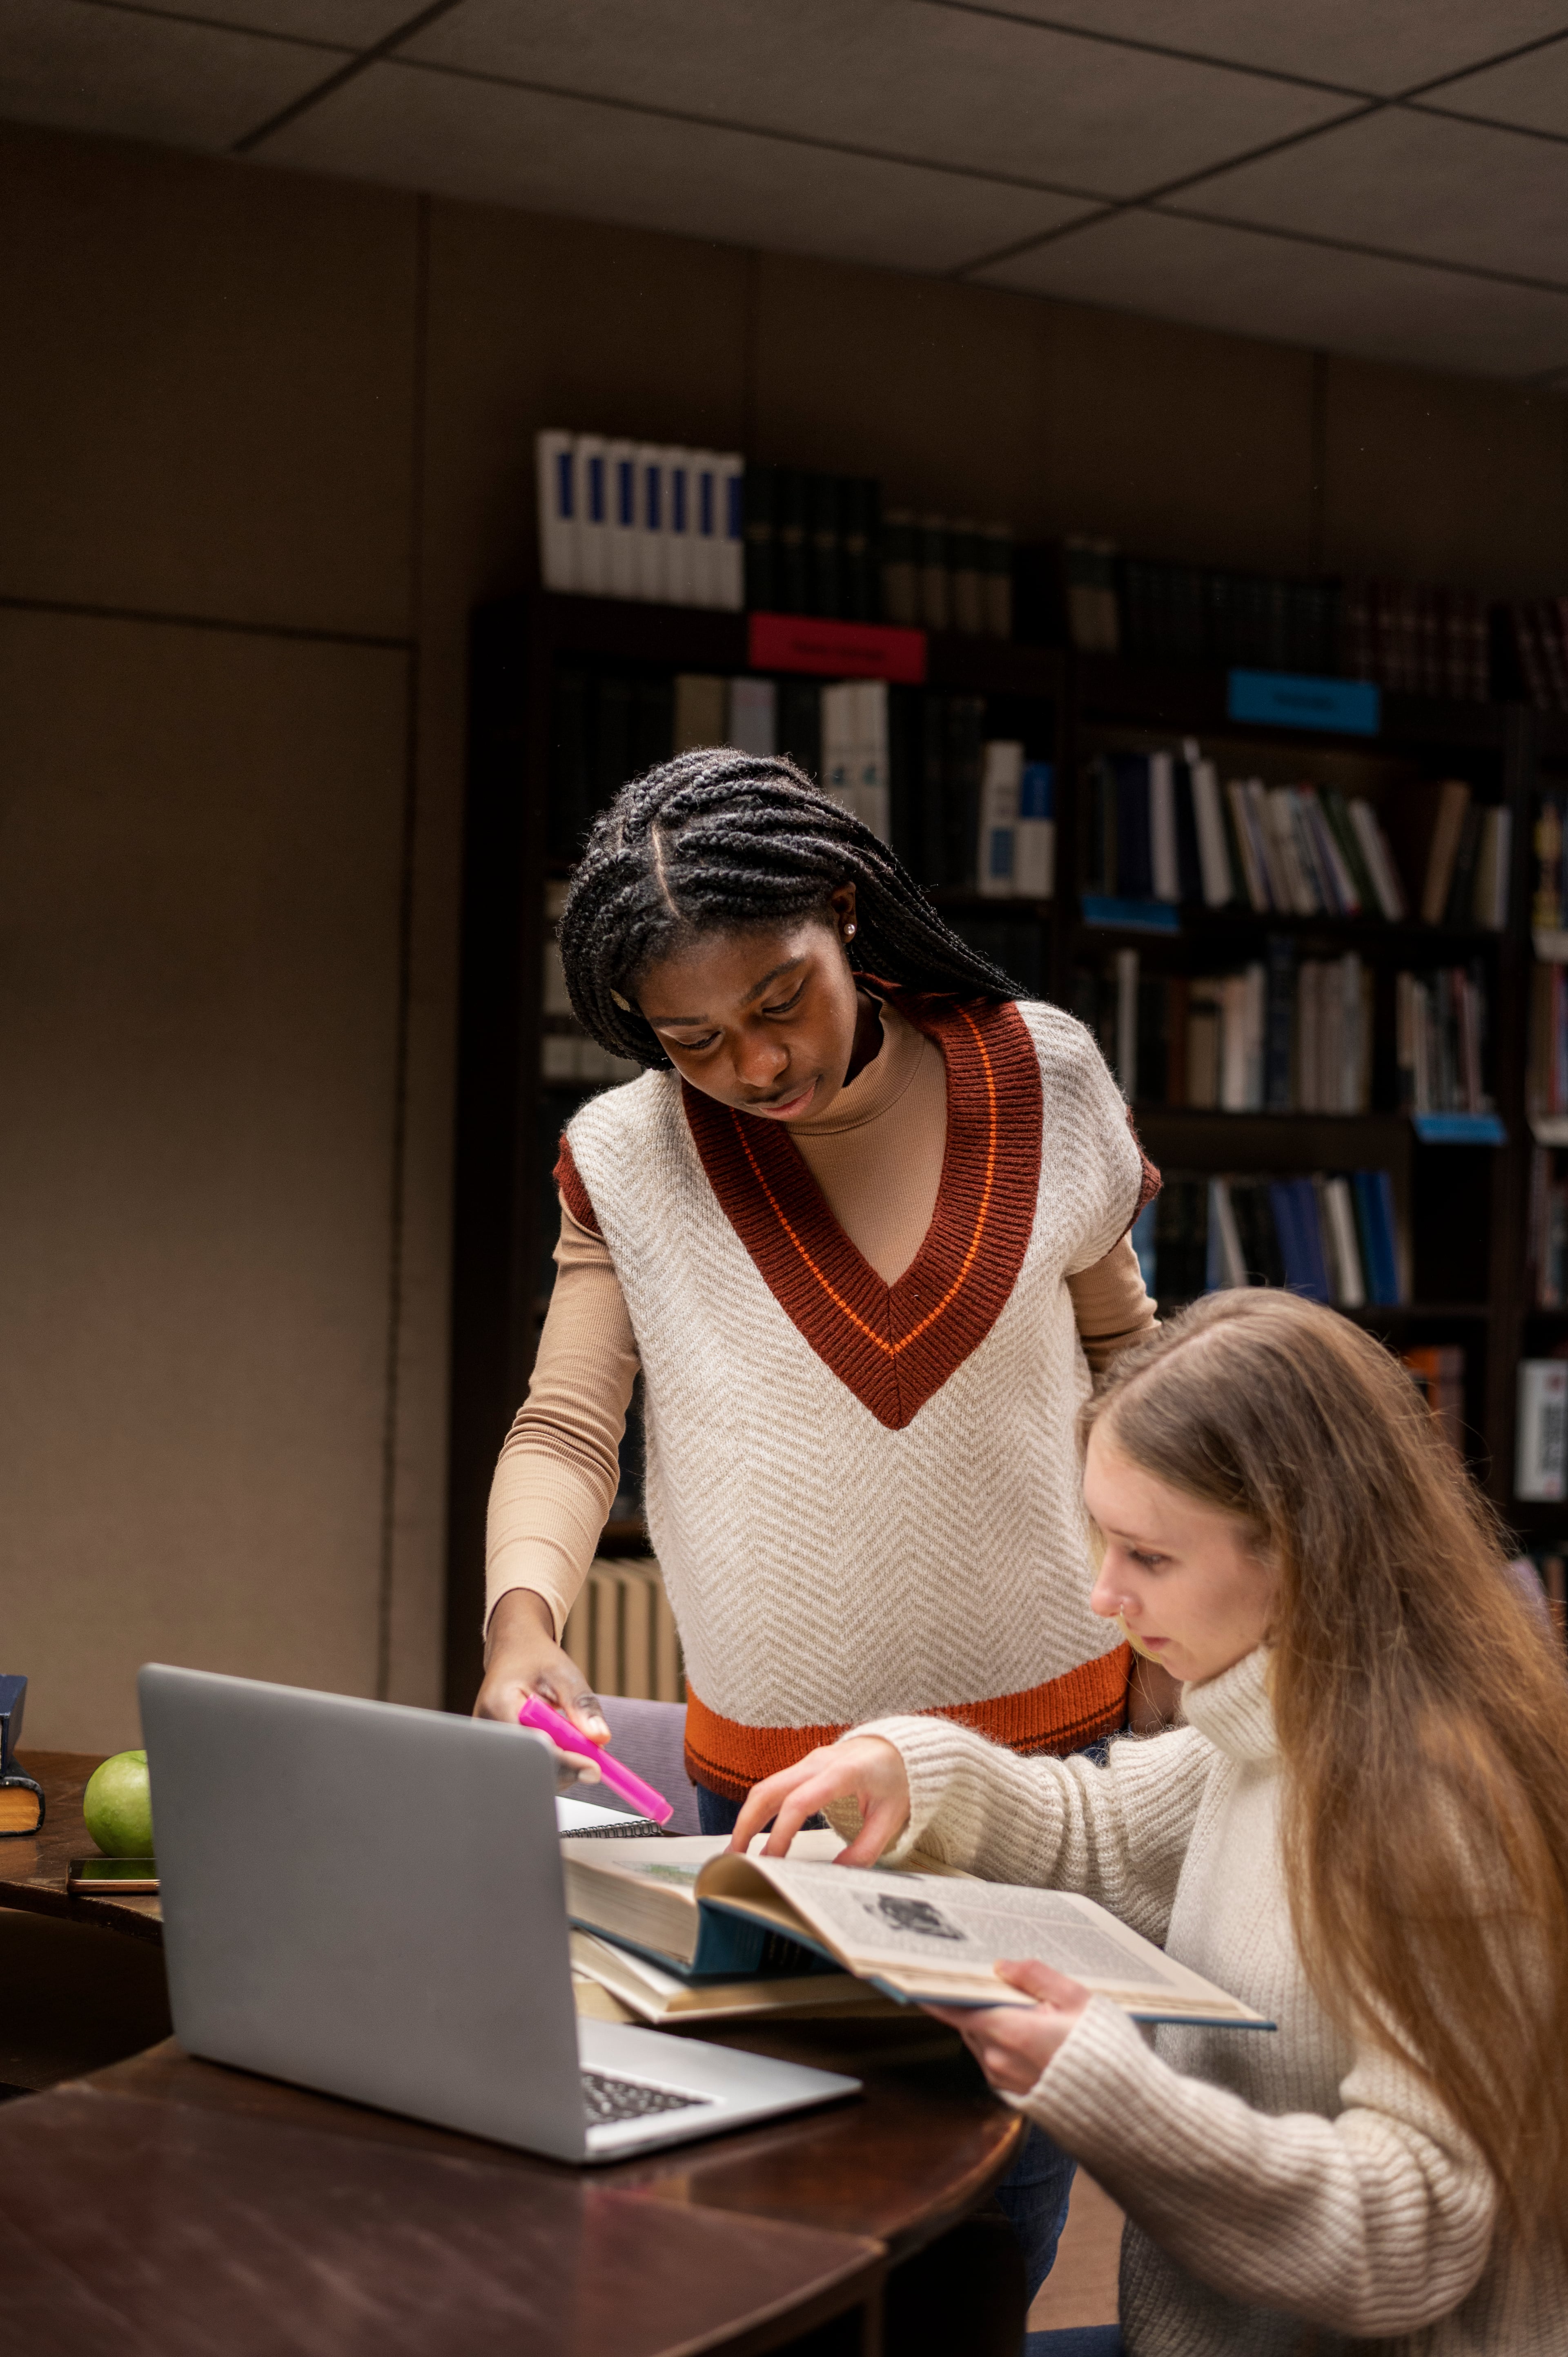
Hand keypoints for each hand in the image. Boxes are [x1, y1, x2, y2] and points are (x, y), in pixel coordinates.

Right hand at [473, 1590, 610, 1782]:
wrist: (514, 1651)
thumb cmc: (536, 1659)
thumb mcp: (564, 1674)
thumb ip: (582, 1705)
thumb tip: (600, 1738)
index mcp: (498, 1705)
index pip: (531, 1748)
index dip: (564, 1762)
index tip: (593, 1767)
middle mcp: (487, 1729)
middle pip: (527, 1768)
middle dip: (565, 1769)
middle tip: (592, 1760)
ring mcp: (489, 1743)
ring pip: (528, 1773)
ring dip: (560, 1768)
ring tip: (574, 1742)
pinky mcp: (498, 1751)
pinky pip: (527, 1768)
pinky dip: (550, 1764)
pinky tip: (559, 1746)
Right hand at [727, 1736, 909, 1862]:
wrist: (900, 1747)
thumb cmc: (897, 1779)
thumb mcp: (891, 1817)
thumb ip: (866, 1848)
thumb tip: (837, 1873)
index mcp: (842, 1773)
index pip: (799, 1803)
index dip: (781, 1833)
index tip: (772, 1862)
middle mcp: (818, 1763)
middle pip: (769, 1790)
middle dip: (747, 1825)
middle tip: (736, 1858)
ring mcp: (809, 1762)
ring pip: (766, 1786)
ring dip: (748, 1817)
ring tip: (738, 1849)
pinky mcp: (805, 1767)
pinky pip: (775, 1785)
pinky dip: (760, 1809)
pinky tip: (755, 1831)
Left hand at [924, 1959, 1091, 2093]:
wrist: (1121, 2105)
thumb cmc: (1102, 2051)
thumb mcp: (1075, 1999)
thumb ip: (1034, 1976)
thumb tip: (1002, 1965)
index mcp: (1008, 2030)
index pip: (953, 2007)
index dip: (932, 1991)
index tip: (915, 1977)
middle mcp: (997, 2057)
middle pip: (969, 2018)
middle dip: (977, 2000)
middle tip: (995, 1980)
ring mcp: (1003, 2078)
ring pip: (981, 2038)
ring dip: (992, 2021)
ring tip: (1024, 2007)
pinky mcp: (1013, 2092)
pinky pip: (994, 2057)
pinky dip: (1003, 2042)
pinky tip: (1031, 2034)